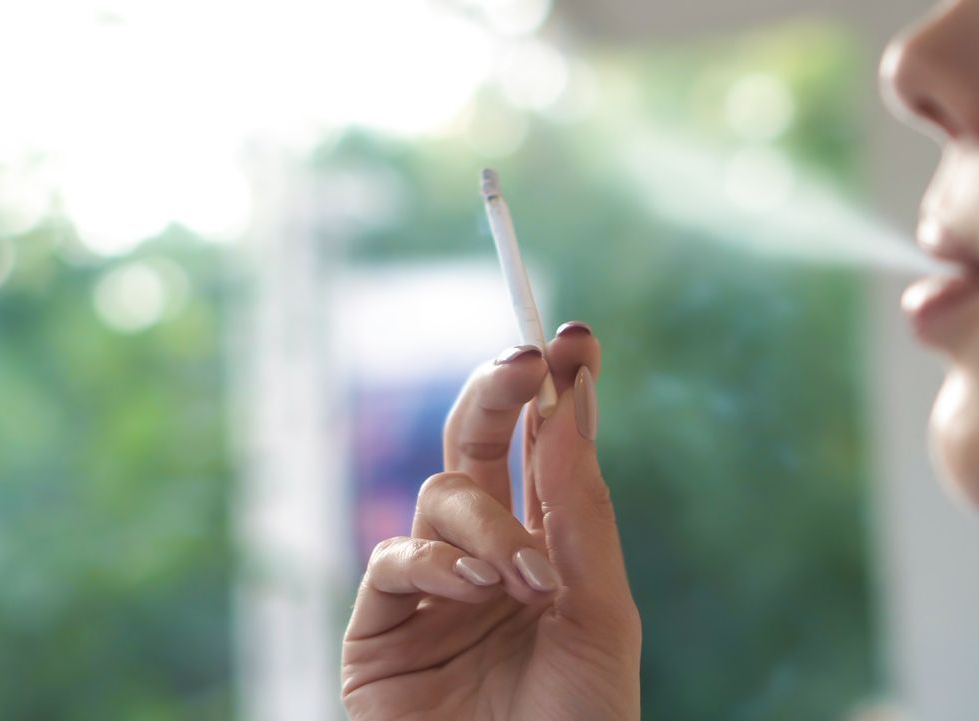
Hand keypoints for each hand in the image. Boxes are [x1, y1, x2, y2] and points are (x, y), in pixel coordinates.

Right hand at [341, 323, 641, 720]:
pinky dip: (435, 563)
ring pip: (437, 497)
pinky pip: (393, 562)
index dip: (551, 391)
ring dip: (484, 521)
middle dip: (498, 396)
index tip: (573, 339)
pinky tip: (473, 590)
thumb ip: (580, 511)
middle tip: (526, 361)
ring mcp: (429, 591)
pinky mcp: (379, 631)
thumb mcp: (600, 612)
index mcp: (546, 549)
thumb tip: (572, 402)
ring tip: (519, 576)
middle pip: (474, 446)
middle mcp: (485, 557)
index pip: (541, 450)